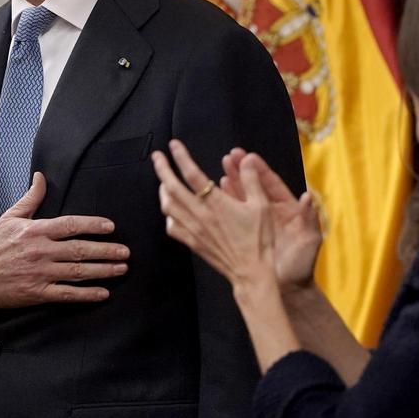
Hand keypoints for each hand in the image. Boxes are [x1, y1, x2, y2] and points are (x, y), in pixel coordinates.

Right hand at [0, 173, 127, 312]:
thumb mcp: (9, 217)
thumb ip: (31, 198)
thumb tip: (41, 176)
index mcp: (36, 231)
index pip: (71, 225)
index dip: (93, 225)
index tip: (111, 227)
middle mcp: (40, 252)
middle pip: (80, 250)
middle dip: (106, 251)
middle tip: (125, 252)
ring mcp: (40, 274)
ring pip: (78, 272)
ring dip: (103, 271)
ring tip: (121, 269)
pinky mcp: (37, 293)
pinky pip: (67, 294)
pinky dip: (86, 294)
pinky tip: (103, 293)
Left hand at [151, 140, 278, 290]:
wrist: (251, 272)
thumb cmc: (259, 240)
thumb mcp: (261, 206)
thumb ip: (252, 180)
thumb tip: (247, 159)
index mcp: (216, 203)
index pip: (192, 175)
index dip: (181, 157)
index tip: (174, 145)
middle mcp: (200, 215)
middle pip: (172, 188)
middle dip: (161, 170)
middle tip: (157, 157)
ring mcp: (194, 230)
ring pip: (168, 207)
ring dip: (162, 191)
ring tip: (163, 181)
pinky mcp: (193, 243)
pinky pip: (172, 227)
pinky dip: (168, 215)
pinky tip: (171, 210)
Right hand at [220, 148, 321, 292]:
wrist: (289, 288)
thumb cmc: (302, 265)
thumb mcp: (309, 240)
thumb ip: (310, 218)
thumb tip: (309, 196)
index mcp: (288, 209)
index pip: (272, 184)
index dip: (260, 170)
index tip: (248, 156)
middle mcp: (272, 212)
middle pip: (255, 186)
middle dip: (242, 170)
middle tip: (229, 156)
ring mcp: (259, 223)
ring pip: (244, 198)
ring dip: (233, 183)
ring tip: (221, 169)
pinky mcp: (248, 234)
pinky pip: (236, 215)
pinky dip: (227, 203)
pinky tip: (216, 194)